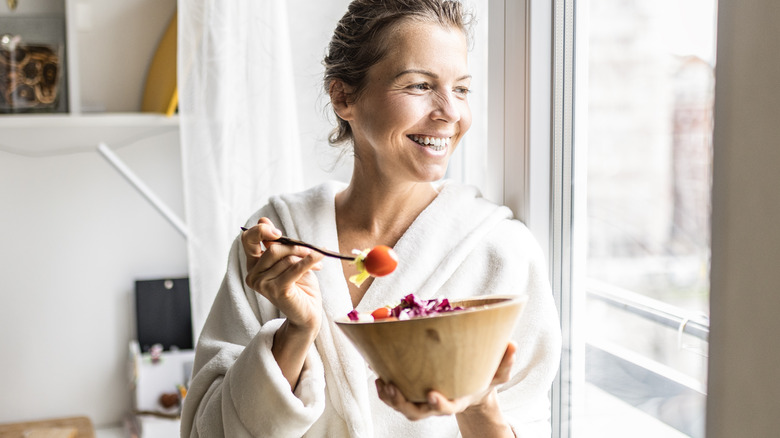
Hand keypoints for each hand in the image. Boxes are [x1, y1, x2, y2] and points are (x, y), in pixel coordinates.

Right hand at [241, 218, 324, 332]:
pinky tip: (319, 258)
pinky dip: (310, 261)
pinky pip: (295, 268)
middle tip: (310, 250)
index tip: (279, 231)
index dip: (260, 231)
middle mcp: (253, 275)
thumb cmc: (299, 285)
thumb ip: (277, 244)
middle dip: (295, 247)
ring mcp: (262, 284)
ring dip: (305, 257)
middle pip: (273, 249)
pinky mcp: (276, 291)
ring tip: (317, 263)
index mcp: (253, 265)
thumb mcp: (287, 260)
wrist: (308, 313)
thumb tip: (263, 220)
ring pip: (286, 259)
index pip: (247, 240)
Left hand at [375, 342, 516, 420]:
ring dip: (390, 398)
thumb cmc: (484, 377)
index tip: (431, 393)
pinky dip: (386, 390)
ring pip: (404, 408)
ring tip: (382, 383)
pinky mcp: (414, 394)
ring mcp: (424, 401)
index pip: (447, 408)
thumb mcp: (498, 372)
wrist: (472, 387)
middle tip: (392, 388)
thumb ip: (505, 362)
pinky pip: (397, 397)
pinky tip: (378, 375)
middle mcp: (438, 403)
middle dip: (403, 403)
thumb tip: (513, 344)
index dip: (439, 404)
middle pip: (417, 412)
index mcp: (458, 400)